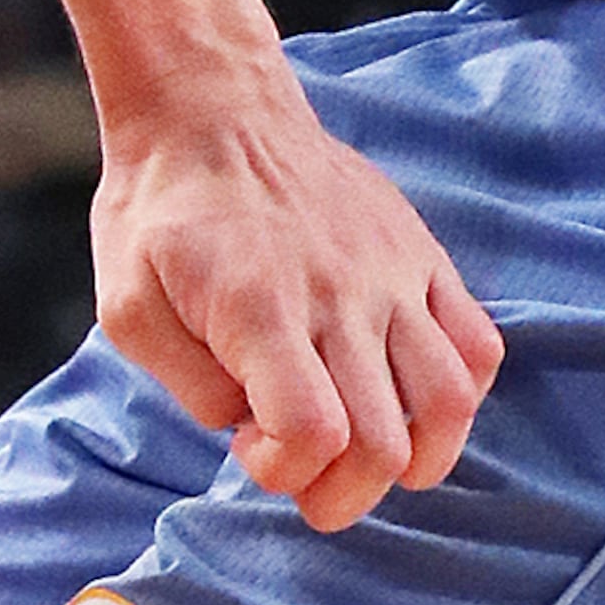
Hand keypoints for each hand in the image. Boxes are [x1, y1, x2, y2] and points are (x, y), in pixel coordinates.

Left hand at [92, 77, 500, 531]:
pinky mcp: (422, 257)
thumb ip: (184, 381)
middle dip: (343, 492)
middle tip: (306, 486)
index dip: (286, 471)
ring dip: (418, 459)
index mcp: (260, 310)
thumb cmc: (157, 212)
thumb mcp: (125, 303)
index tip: (249, 450)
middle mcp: (338, 296)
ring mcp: (391, 276)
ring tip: (376, 464)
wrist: (210, 112)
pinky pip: (479, 344)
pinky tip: (414, 407)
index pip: (313, 433)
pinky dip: (461, 397)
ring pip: (447, 401)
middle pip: (381, 438)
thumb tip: (245, 426)